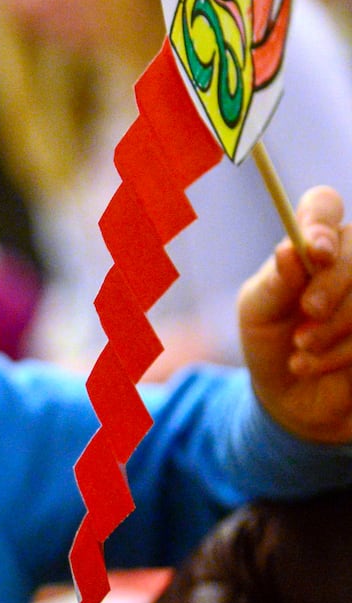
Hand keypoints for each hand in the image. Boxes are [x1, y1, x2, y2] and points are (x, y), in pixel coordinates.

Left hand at [239, 185, 351, 442]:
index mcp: (316, 242)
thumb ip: (275, 282)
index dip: (322, 223)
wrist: (293, 397)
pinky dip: (344, 353)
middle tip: (308, 312)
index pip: (324, 205)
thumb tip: (290, 250)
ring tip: (300, 350)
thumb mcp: (259, 312)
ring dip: (333, 328)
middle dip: (331, 285)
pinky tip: (316, 364)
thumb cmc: (272, 341)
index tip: (316, 252)